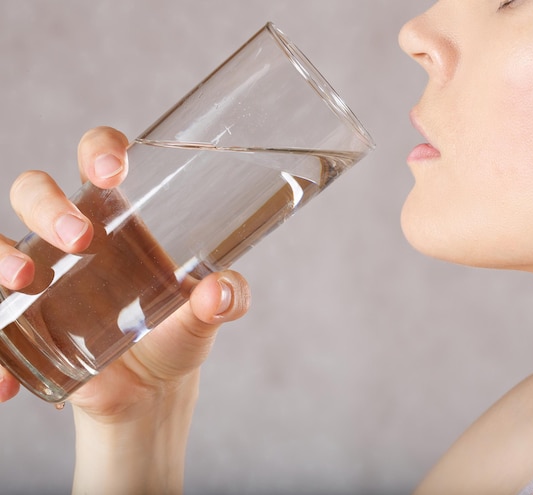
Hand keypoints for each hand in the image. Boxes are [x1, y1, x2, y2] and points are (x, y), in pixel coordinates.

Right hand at [0, 127, 249, 419]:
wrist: (152, 389)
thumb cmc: (176, 333)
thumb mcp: (205, 315)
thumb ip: (227, 299)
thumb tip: (220, 292)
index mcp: (120, 220)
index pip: (99, 161)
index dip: (99, 150)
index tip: (113, 172)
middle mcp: (72, 237)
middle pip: (35, 191)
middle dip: (47, 204)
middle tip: (79, 238)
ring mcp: (42, 276)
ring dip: (0, 255)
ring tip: (25, 281)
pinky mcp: (22, 319)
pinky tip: (7, 385)